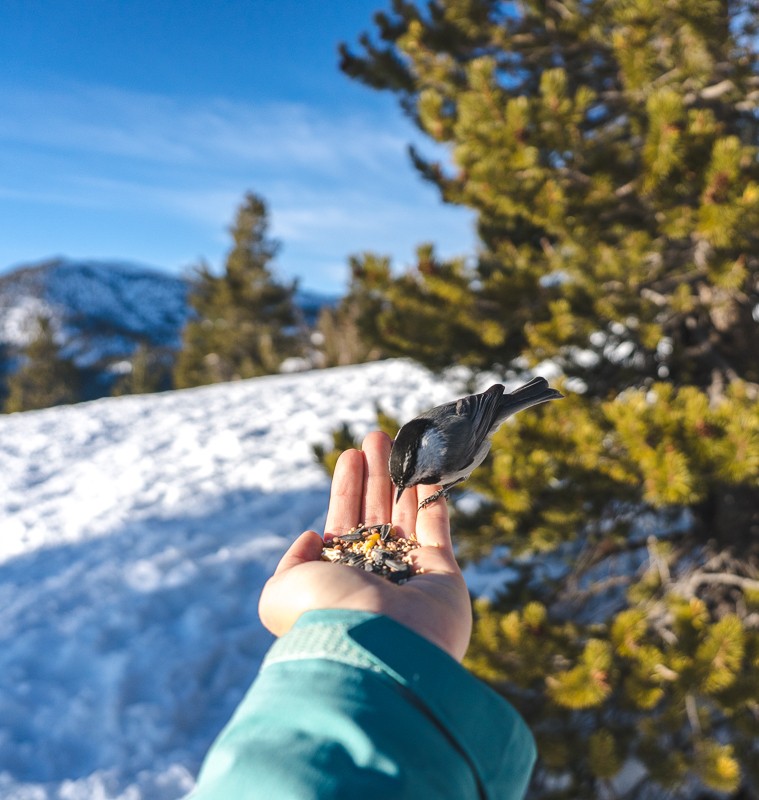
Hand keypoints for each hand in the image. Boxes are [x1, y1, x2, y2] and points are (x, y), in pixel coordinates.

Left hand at [259, 431, 472, 660]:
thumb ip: (291, 561)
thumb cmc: (327, 614)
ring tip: (400, 441)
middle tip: (376, 437)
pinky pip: (437, 528)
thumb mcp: (281, 590)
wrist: (380, 646)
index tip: (349, 455)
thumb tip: (314, 538)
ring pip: (405, 515)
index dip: (346, 488)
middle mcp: (374, 574)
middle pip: (375, 512)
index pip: (342, 523)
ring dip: (403, 479)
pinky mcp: (443, 576)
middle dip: (375, 474)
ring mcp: (410, 575)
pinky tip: (427, 472)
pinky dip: (432, 500)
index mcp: (338, 577)